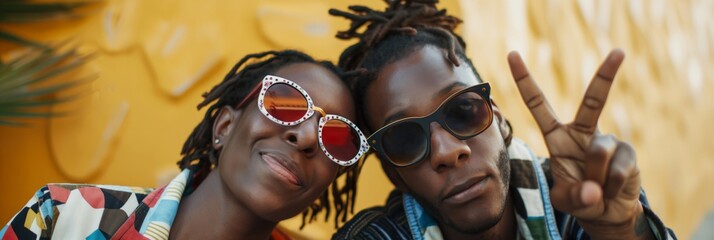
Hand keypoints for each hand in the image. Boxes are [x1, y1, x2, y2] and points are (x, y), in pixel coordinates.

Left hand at [507, 49, 651, 238]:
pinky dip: (611, 186)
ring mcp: (608, 141)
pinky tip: (611, 190)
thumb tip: (594, 192)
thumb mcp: (566, 200)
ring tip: (596, 190)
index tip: (513, 54)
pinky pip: (617, 169)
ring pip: (599, 152)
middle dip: (606, 75)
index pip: (538, 104)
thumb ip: (574, 196)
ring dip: (595, 178)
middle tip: (619, 52)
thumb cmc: (580, 198)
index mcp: (557, 137)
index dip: (525, 80)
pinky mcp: (628, 152)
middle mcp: (583, 133)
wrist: (608, 211)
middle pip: (593, 101)